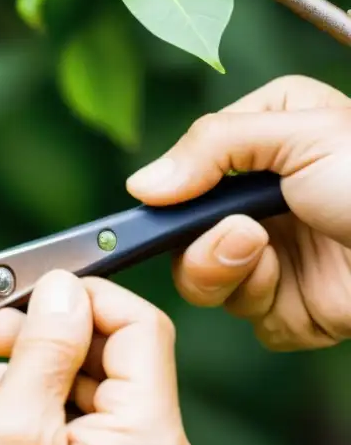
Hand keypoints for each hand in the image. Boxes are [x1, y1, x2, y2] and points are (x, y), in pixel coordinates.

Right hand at [0, 271, 204, 444]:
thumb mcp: (13, 428)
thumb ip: (45, 349)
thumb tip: (63, 290)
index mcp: (152, 443)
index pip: (143, 330)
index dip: (89, 299)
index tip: (40, 295)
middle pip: (123, 367)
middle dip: (57, 344)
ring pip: (108, 406)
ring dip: (50, 385)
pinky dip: (59, 425)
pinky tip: (8, 430)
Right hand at [125, 75, 350, 350]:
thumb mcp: (302, 129)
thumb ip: (211, 145)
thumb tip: (142, 186)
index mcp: (263, 143)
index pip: (184, 170)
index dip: (166, 192)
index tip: (156, 204)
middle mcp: (262, 201)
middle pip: (179, 232)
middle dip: (196, 240)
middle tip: (236, 232)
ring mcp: (275, 255)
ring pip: (201, 279)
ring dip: (222, 269)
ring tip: (261, 250)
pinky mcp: (292, 307)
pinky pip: (245, 315)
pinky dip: (262, 303)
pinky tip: (292, 285)